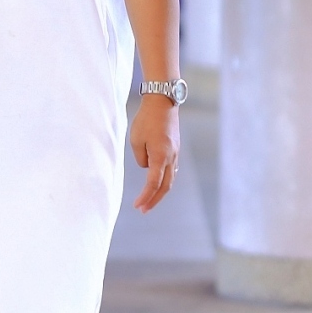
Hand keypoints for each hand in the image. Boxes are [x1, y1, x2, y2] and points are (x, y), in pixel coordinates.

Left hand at [130, 95, 179, 212]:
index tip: (137, 206)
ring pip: (170, 178)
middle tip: (143, 210)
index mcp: (160, 156)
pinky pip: (171, 169)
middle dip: (154, 200)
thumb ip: (141, 158)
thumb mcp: (136, 139)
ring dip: (160, 191)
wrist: (163, 102)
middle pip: (165, 186)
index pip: (153, 183)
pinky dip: (164, 179)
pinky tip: (159, 183)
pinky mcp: (175, 149)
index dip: (145, 197)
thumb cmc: (146, 120)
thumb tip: (147, 167)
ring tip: (149, 200)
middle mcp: (171, 157)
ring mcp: (175, 153)